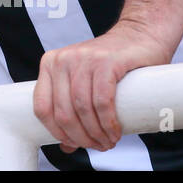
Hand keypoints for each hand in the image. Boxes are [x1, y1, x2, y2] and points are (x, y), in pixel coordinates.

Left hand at [33, 20, 172, 152]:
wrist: (141, 36)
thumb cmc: (111, 65)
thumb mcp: (84, 83)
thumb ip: (72, 109)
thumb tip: (66, 146)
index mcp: (50, 64)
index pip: (41, 107)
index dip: (56, 132)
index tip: (74, 144)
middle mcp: (62, 60)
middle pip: (62, 112)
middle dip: (80, 137)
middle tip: (98, 146)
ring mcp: (83, 58)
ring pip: (81, 108)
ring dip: (96, 133)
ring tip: (109, 142)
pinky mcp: (106, 61)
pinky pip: (101, 100)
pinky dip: (107, 122)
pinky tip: (114, 132)